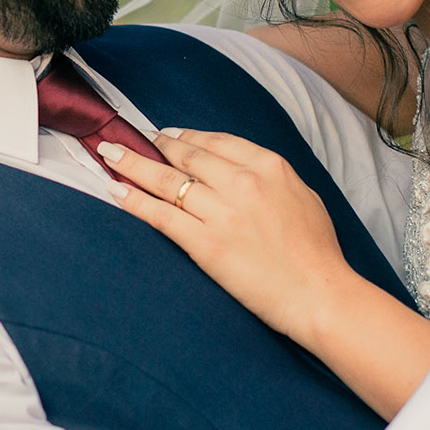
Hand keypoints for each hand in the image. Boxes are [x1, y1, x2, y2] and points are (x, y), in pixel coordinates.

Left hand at [98, 128, 359, 344]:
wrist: (320, 294)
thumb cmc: (317, 253)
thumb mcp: (302, 196)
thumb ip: (270, 177)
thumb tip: (242, 170)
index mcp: (269, 166)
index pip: (217, 142)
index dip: (186, 136)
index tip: (168, 135)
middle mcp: (243, 182)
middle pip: (185, 155)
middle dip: (153, 144)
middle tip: (130, 139)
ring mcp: (222, 212)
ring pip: (165, 180)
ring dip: (132, 164)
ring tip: (109, 154)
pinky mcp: (205, 244)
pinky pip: (160, 215)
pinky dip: (133, 200)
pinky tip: (115, 190)